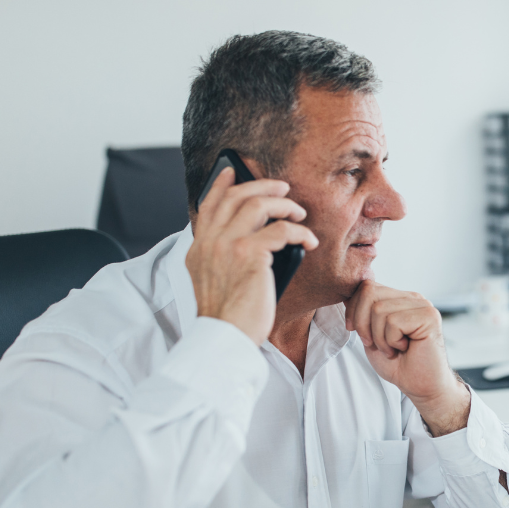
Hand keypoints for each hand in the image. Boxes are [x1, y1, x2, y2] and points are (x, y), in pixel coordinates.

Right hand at [186, 167, 317, 345]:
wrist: (225, 336)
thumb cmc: (228, 317)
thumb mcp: (214, 282)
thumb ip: (222, 258)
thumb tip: (252, 241)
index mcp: (199, 248)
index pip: (208, 205)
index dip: (221, 184)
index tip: (232, 170)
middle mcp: (210, 242)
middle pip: (236, 196)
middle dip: (263, 186)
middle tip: (283, 188)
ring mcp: (228, 245)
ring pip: (259, 205)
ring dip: (285, 205)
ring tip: (299, 213)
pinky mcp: (250, 254)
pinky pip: (282, 230)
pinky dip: (301, 232)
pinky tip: (309, 241)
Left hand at [345, 281, 469, 435]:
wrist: (421, 386)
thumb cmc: (398, 364)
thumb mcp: (371, 335)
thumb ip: (362, 314)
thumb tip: (346, 296)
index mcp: (400, 299)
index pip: (366, 286)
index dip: (354, 311)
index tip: (362, 335)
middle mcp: (412, 298)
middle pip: (369, 292)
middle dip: (363, 324)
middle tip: (376, 344)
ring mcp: (423, 305)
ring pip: (379, 310)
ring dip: (380, 337)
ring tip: (393, 348)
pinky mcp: (429, 317)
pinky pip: (393, 322)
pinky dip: (392, 341)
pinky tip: (404, 348)